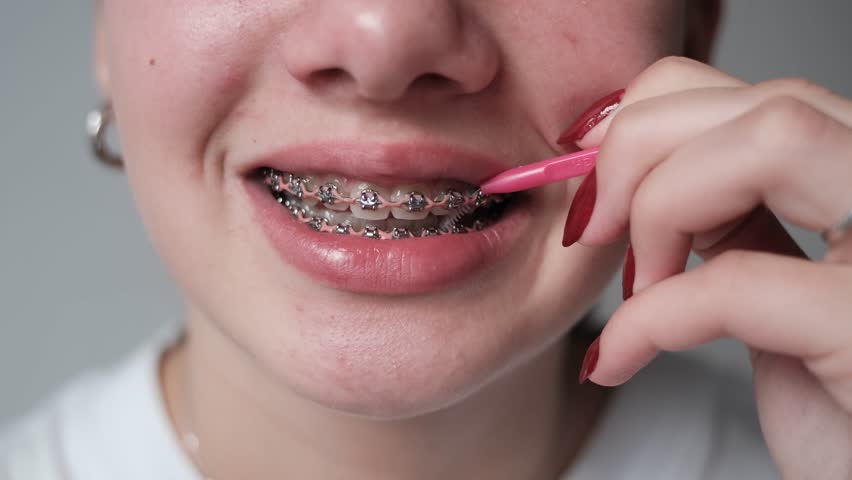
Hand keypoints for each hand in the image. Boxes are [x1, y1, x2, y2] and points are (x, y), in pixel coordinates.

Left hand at [570, 57, 851, 477]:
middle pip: (767, 99)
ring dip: (662, 208)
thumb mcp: (786, 293)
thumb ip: (742, 223)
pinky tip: (619, 357)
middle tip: (595, 226)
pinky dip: (649, 317)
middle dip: (642, 150)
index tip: (591, 170)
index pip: (767, 91)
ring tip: (637, 286)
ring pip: (771, 141)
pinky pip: (733, 283)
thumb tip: (653, 176)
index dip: (659, 116)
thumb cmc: (841, 408)